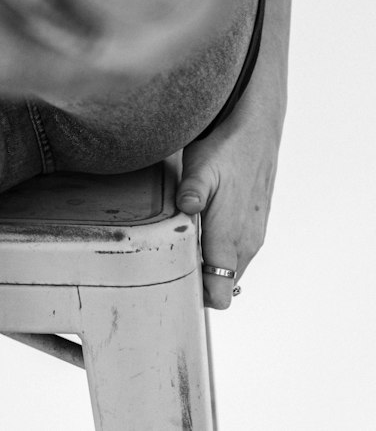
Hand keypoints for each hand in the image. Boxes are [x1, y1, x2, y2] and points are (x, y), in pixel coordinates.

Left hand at [176, 80, 282, 308]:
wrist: (258, 134)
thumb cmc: (226, 149)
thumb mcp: (201, 166)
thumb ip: (193, 191)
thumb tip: (185, 207)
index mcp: (230, 237)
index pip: (220, 292)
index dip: (198, 296)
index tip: (177, 286)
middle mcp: (246, 244)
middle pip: (222, 286)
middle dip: (200, 283)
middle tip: (171, 264)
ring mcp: (254, 236)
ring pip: (231, 271)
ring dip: (211, 268)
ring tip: (184, 248)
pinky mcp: (256, 228)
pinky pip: (237, 255)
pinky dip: (221, 254)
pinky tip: (203, 232)